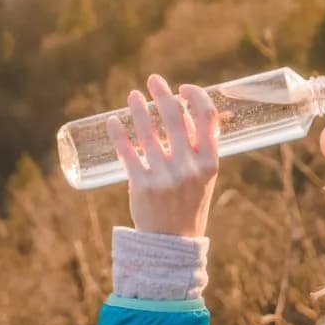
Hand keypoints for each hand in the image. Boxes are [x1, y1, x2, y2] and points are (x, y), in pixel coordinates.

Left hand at [107, 75, 219, 238]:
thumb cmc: (188, 204)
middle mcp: (190, 167)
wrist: (172, 244)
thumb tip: (182, 112)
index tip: (182, 88)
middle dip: (163, 93)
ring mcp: (165, 176)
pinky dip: (118, 133)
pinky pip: (128, 152)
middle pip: (175, 117)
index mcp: (211, 163)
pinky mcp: (142, 185)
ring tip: (133, 96)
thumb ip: (198, 149)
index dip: (195, 96)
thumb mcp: (204, 178)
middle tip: (153, 80)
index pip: (207, 118)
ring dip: (139, 108)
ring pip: (148, 131)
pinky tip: (112, 122)